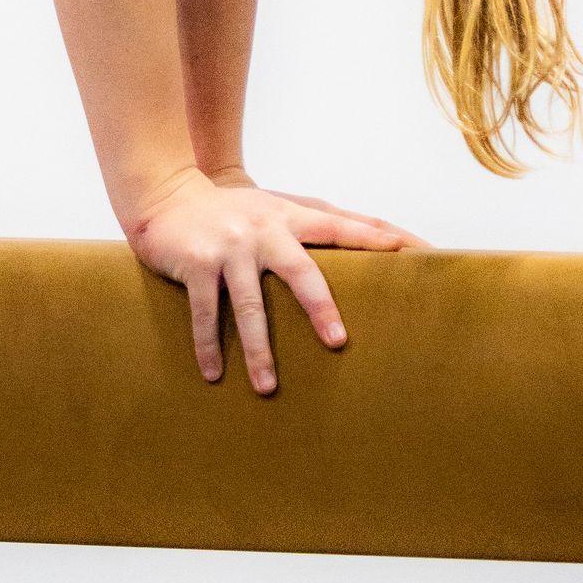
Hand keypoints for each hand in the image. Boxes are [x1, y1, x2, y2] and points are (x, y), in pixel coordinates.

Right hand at [127, 166, 417, 393]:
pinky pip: (204, 312)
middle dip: (318, 308)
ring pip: (249, 305)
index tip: (416, 254)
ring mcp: (230, 248)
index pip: (343, 227)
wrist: (166, 194)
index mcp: (289, 216)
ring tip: (268, 387)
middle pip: (300, 271)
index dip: (379, 238)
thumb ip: (315, 222)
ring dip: (258, 349)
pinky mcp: (197, 263)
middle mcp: (264, 231)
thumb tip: (377, 235)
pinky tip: (213, 374)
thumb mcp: (275, 207)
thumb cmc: (232, 210)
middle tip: (337, 343)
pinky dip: (209, 346)